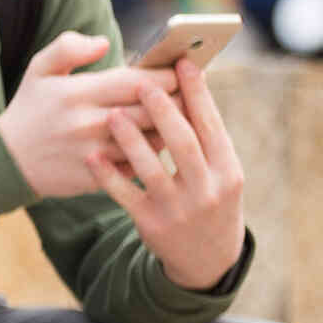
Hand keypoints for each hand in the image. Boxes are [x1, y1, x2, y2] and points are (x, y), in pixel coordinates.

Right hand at [0, 32, 177, 199]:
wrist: (6, 161)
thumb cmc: (30, 110)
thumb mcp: (39, 70)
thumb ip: (68, 47)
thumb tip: (103, 42)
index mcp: (79, 93)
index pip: (139, 81)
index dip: (168, 76)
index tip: (179, 72)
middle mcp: (89, 123)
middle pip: (154, 111)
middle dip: (177, 101)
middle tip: (186, 95)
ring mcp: (95, 153)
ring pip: (153, 140)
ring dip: (169, 130)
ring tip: (176, 120)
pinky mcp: (98, 177)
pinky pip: (139, 165)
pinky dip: (151, 155)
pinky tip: (153, 145)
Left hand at [93, 57, 245, 289]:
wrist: (207, 258)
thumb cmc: (210, 198)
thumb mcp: (221, 172)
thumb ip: (206, 137)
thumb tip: (188, 85)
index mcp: (228, 170)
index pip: (212, 125)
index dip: (197, 93)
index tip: (183, 64)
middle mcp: (208, 189)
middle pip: (183, 143)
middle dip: (163, 111)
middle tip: (142, 84)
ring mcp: (179, 208)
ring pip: (152, 169)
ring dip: (131, 139)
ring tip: (111, 114)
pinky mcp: (152, 223)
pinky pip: (125, 195)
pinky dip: (109, 175)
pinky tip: (94, 155)